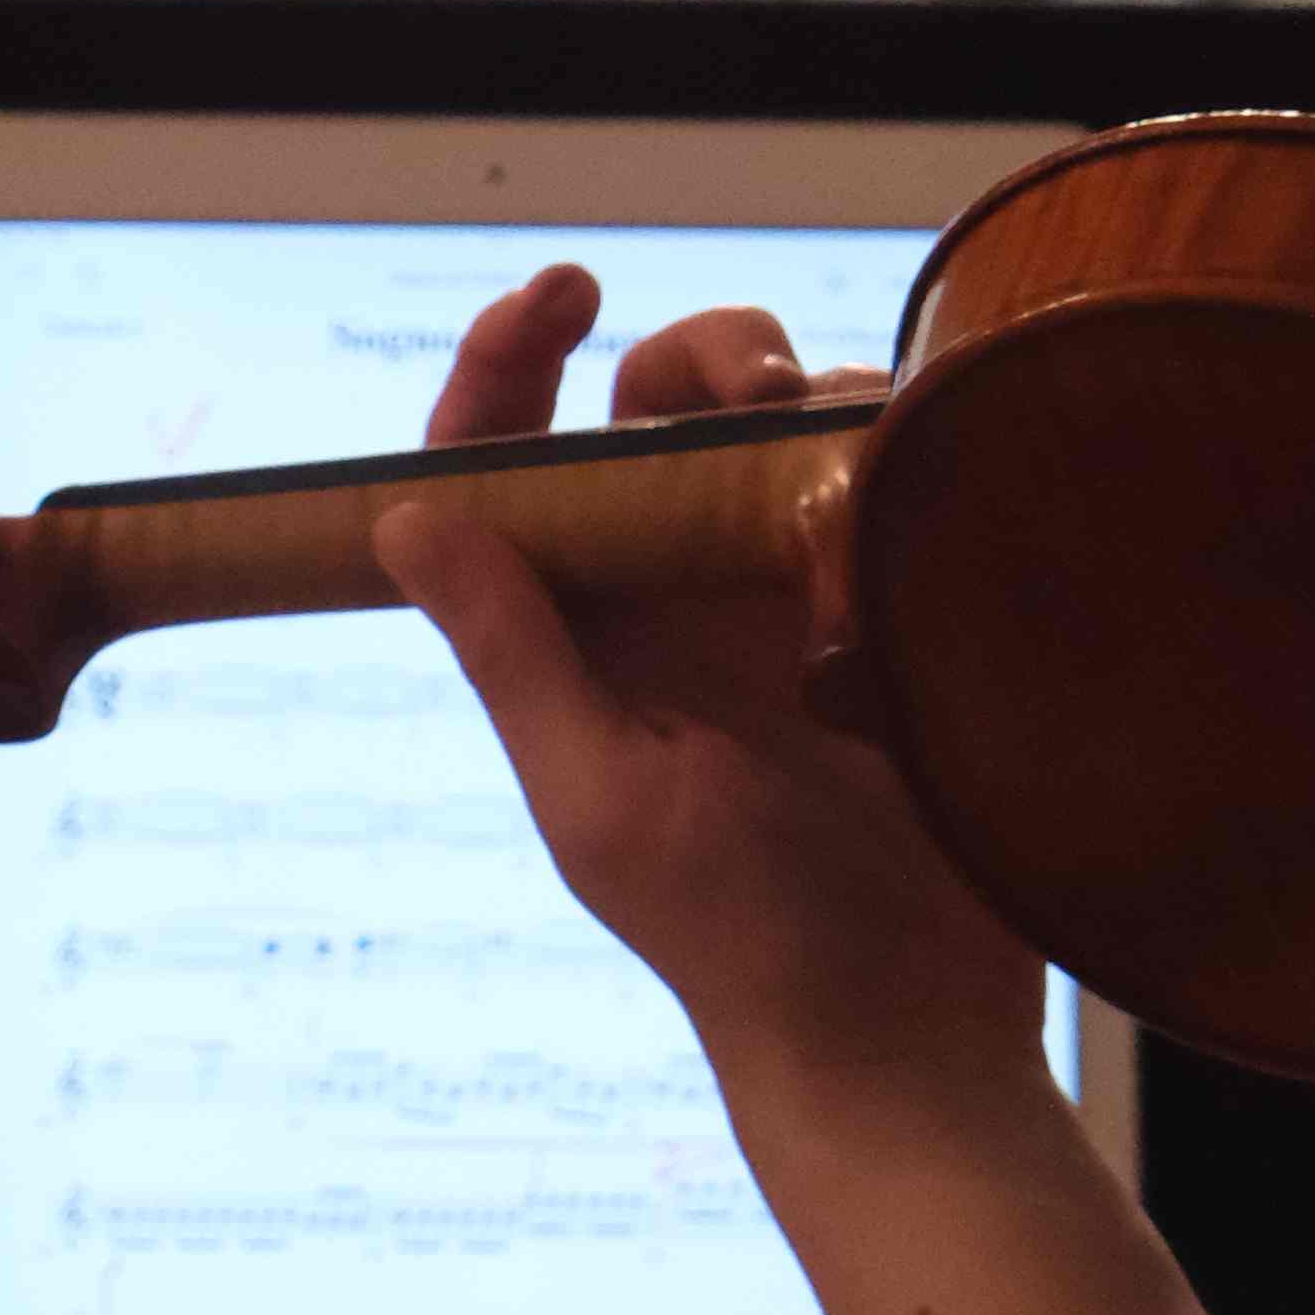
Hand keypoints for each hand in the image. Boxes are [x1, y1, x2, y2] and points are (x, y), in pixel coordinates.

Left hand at [374, 270, 1055, 1135]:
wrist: (908, 1021)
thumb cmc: (740, 938)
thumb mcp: (604, 797)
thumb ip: (515, 655)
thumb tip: (406, 514)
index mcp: (578, 628)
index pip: (510, 458)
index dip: (508, 361)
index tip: (562, 292)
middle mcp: (672, 592)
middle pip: (661, 401)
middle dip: (700, 352)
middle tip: (753, 385)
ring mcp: (788, 594)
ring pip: (783, 420)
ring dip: (804, 400)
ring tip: (839, 468)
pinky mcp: (892, 609)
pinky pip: (886, 476)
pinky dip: (892, 450)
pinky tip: (905, 491)